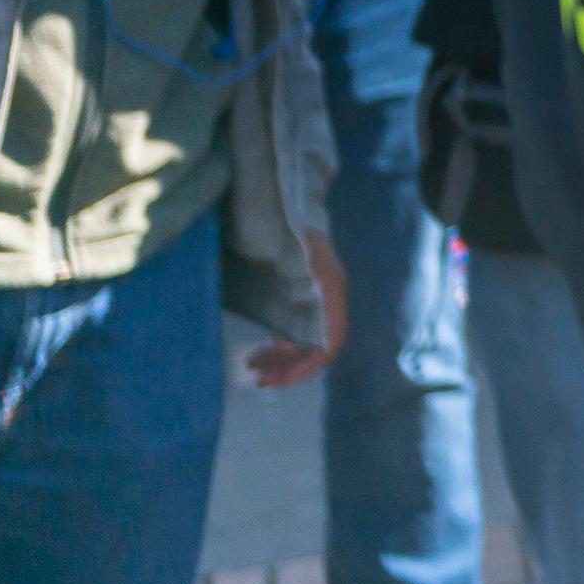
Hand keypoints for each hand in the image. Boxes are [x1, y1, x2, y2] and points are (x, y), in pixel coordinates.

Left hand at [247, 230, 345, 388]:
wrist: (281, 203)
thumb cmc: (285, 232)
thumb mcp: (291, 261)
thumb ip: (296, 292)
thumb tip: (295, 337)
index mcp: (330, 293)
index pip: (329, 342)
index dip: (306, 366)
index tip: (275, 380)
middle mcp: (327, 299)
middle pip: (317, 345)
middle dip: (289, 367)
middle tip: (256, 378)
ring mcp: (315, 298)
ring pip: (305, 340)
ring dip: (282, 359)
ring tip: (253, 367)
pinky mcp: (300, 295)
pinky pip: (296, 329)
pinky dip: (280, 344)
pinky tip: (262, 348)